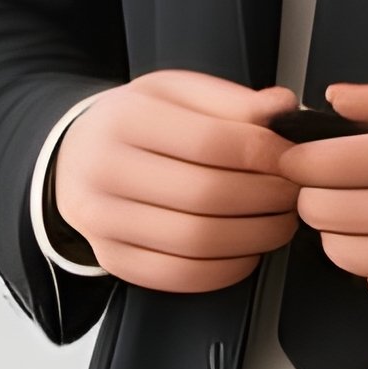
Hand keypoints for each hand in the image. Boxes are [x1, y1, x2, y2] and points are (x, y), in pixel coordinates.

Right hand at [52, 71, 302, 291]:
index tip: (291, 157)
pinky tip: (246, 252)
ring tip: (277, 222)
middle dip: (265, 199)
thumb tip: (282, 110)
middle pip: (206, 196)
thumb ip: (228, 101)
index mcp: (124, 119)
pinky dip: (224, 270)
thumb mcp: (173, 92)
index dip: (262, 154)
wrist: (75, 159)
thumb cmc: (132, 125)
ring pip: (196, 242)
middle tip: (292, 194)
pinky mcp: (112, 260)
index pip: (209, 142)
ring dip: (253, 237)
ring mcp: (104, 223)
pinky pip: (178, 276)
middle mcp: (105, 172)